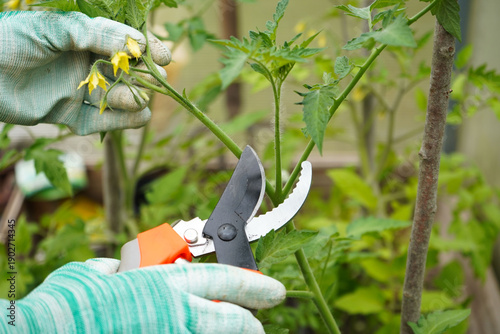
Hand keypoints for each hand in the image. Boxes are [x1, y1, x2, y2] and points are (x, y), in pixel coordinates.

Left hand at [0, 11, 170, 134]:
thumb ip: (95, 36)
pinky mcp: (67, 114)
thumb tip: (137, 44)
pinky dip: (119, 121)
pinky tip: (137, 119)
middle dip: (142, 78)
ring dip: (131, 100)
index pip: (122, 42)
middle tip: (155, 83)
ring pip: (115, 98)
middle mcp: (82, 63)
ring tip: (135, 100)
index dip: (145, 49)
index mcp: (81, 38)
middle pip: (123, 72)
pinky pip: (99, 120)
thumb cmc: (9, 41)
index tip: (164, 58)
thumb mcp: (53, 30)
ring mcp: (76, 89)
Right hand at [1, 258, 284, 332]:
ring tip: (227, 332)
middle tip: (259, 326)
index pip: (225, 279)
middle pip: (231, 320)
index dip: (254, 285)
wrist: (48, 333)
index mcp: (166, 282)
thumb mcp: (101, 274)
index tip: (274, 290)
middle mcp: (177, 313)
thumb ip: (123, 271)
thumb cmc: (72, 301)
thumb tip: (126, 271)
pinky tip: (176, 332)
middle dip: (250, 324)